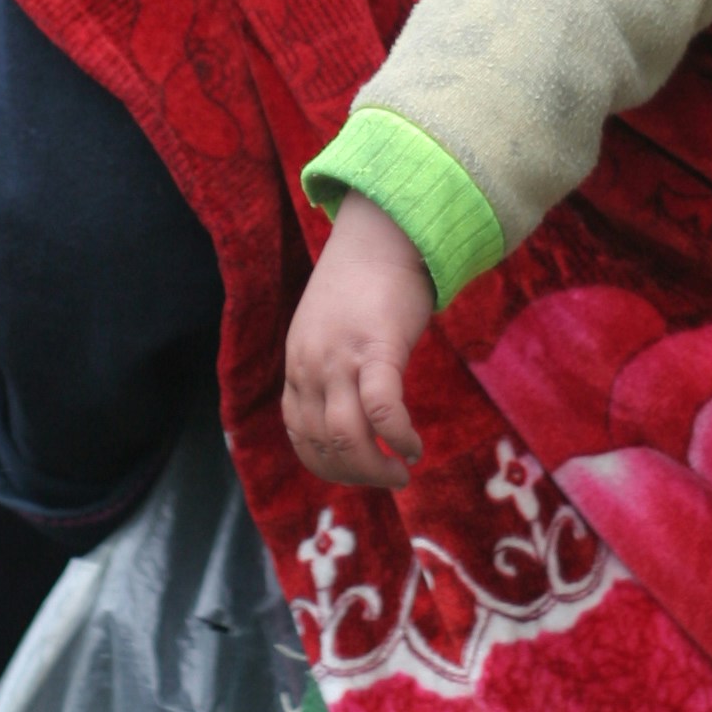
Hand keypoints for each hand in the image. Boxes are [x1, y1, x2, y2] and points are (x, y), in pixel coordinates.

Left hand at [284, 189, 433, 490]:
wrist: (385, 232)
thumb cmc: (367, 282)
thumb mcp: (331, 330)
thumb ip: (331, 369)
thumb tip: (350, 415)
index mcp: (298, 363)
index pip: (300, 435)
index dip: (330, 465)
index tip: (360, 472)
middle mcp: (310, 365)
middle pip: (322, 443)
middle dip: (356, 474)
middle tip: (389, 479)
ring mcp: (339, 357)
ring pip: (347, 437)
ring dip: (375, 468)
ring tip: (402, 471)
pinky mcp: (376, 348)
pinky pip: (381, 412)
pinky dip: (397, 438)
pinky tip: (413, 447)